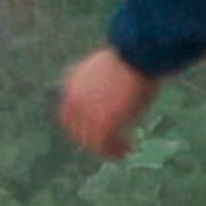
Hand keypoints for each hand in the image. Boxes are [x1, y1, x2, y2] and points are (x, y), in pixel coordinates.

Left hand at [54, 43, 156, 162]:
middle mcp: (74, 101)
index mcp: (72, 83)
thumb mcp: (109, 69)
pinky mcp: (102, 125)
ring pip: (91, 142)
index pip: (69, 113)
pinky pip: (105, 146)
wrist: (136, 55)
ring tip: (124, 149)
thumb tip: (115, 93)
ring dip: (107, 148)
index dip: (82, 124)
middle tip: (111, 144)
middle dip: (94, 140)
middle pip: (77, 131)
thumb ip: (103, 84)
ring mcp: (86, 114)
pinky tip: (129, 148)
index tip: (98, 129)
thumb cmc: (132, 56)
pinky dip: (115, 151)